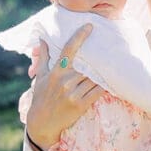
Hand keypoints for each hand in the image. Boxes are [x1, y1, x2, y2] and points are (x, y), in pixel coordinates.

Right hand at [25, 26, 102, 149]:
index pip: (68, 50)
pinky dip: (104, 86)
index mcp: (55, 72)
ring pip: (93, 78)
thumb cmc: (41, 98)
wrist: (42, 123)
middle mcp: (64, 81)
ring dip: (101, 73)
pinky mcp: (80, 105)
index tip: (90, 26)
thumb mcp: (40, 77)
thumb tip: (42, 39)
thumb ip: (43, 57)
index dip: (79, 36)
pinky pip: (97, 92)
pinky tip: (110, 82)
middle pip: (86, 65)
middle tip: (107, 52)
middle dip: (95, 60)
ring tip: (110, 67)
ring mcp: (73, 94)